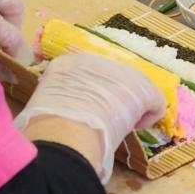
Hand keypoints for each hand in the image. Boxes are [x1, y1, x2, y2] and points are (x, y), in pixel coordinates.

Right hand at [19, 53, 166, 179]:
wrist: (63, 132)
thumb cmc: (46, 127)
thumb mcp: (40, 106)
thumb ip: (50, 101)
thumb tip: (50, 116)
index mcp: (65, 64)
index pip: (84, 75)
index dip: (88, 95)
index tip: (85, 111)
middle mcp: (96, 61)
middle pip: (111, 78)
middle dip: (111, 99)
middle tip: (103, 119)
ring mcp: (121, 72)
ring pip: (133, 89)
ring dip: (128, 108)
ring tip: (117, 126)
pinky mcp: (142, 88)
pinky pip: (153, 102)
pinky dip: (147, 118)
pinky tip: (134, 128)